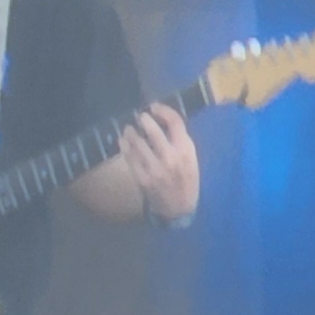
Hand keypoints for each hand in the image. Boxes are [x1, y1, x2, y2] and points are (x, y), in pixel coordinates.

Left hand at [114, 103, 199, 223]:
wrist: (179, 208)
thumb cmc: (187, 180)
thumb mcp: (191, 159)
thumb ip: (180, 141)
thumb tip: (162, 118)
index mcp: (186, 152)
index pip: (175, 122)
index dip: (163, 110)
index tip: (154, 107)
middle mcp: (171, 158)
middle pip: (153, 130)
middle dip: (144, 119)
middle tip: (140, 116)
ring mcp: (154, 168)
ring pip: (137, 142)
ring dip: (131, 132)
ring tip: (129, 129)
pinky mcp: (142, 177)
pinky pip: (129, 156)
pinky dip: (124, 145)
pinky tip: (123, 140)